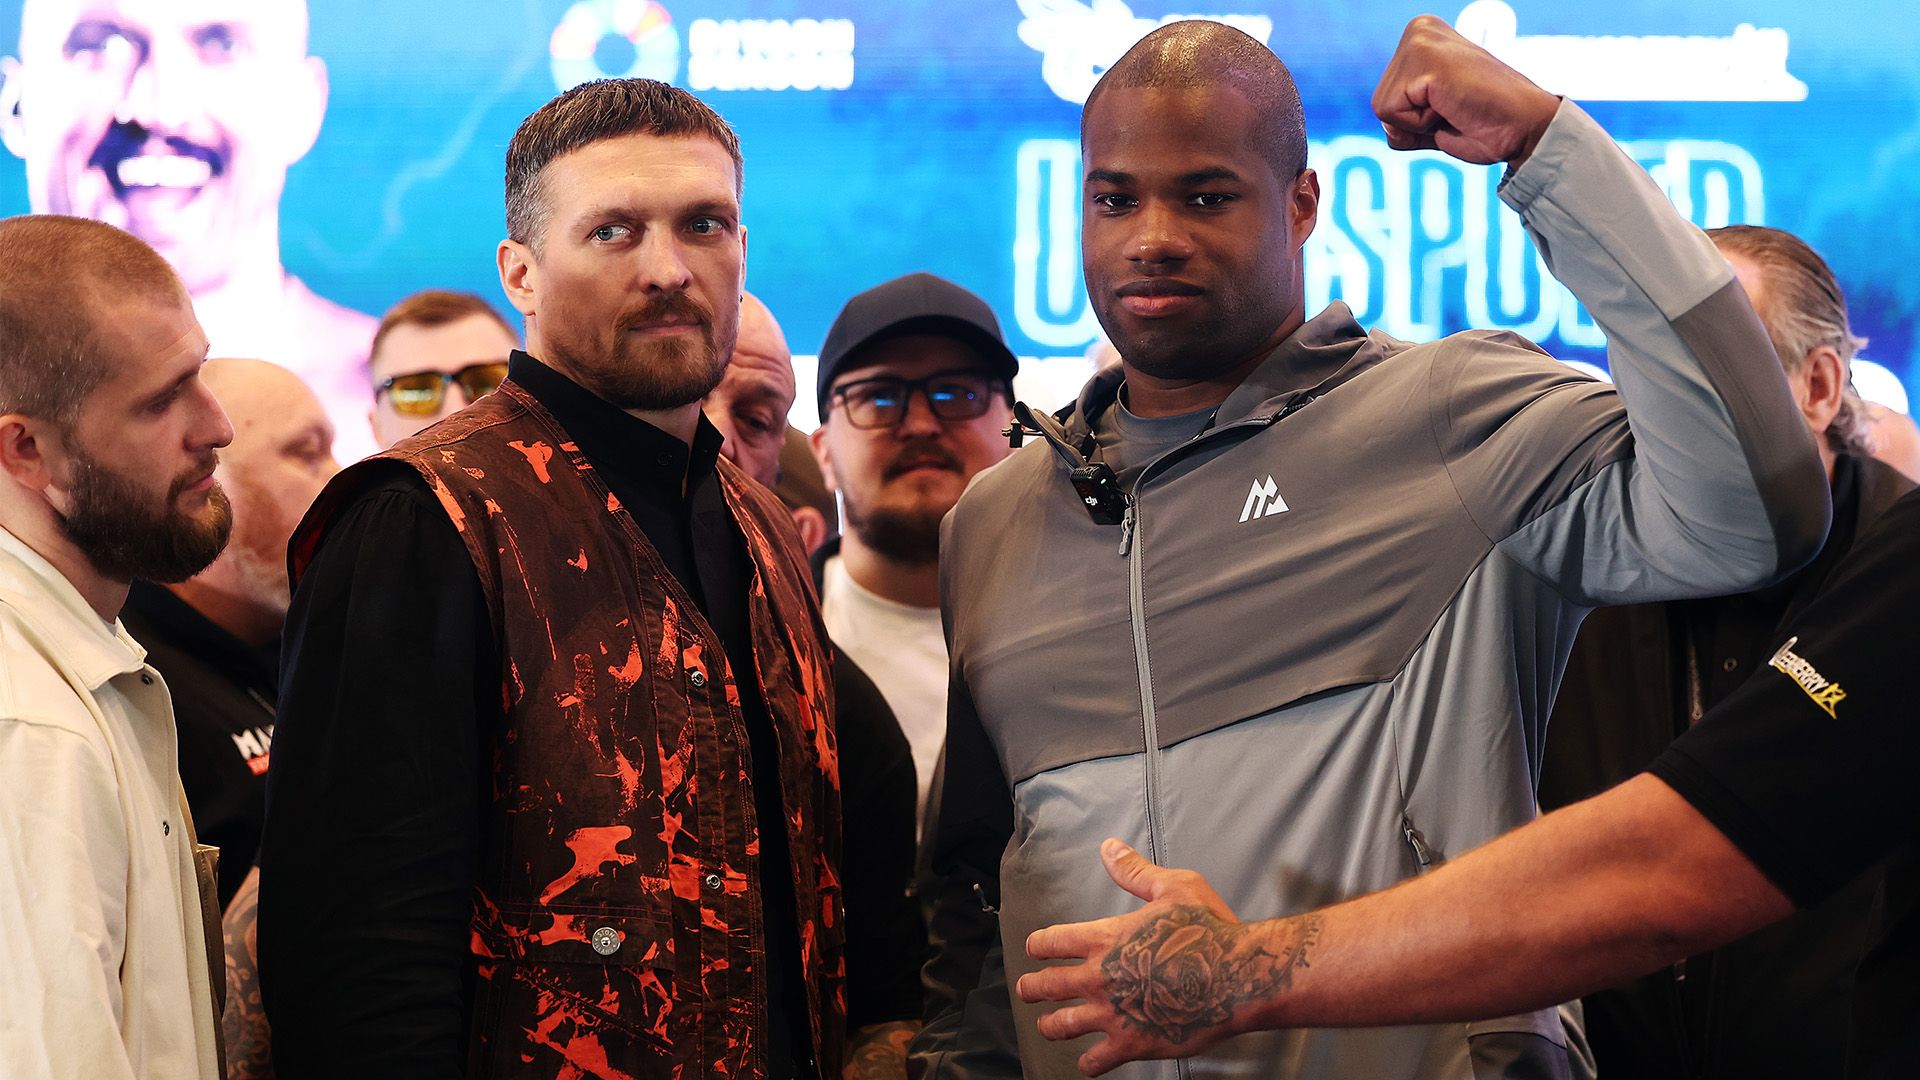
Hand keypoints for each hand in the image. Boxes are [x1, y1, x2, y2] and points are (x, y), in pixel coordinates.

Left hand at [1016, 839, 1318, 1076]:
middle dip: (1032, 988)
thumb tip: (1108, 848)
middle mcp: (1100, 977)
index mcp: (1105, 938)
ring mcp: (1112, 1014)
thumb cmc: (1209, 930)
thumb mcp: (1173, 888)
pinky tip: (1090, 1063)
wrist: (1235, 977)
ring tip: (1046, 1026)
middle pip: (1048, 985)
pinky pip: (1098, 1061)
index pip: (1053, 941)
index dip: (1039, 944)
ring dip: (1050, 1026)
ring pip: (1063, 1025)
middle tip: (1025, 989)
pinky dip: (1090, 1063)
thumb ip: (1134, 872)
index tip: (1033, 948)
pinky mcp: (1131, 1044)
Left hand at [1372, 14, 1561, 165]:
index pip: (1384, 98)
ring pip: (1383, 109)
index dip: (1414, 121)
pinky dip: (1421, 125)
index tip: (1450, 108)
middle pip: (1379, 102)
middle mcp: (1418, 30)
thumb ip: (1403, 110)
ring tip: (1454, 108)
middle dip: (1413, 123)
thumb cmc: (1484, 125)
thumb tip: (1386, 120)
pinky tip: (1451, 107)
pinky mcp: (1424, 59)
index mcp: (1420, 37)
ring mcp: (1420, 41)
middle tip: (1454, 110)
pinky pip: (1392, 114)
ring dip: (1418, 125)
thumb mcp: (1432, 115)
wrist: (1524, 128)